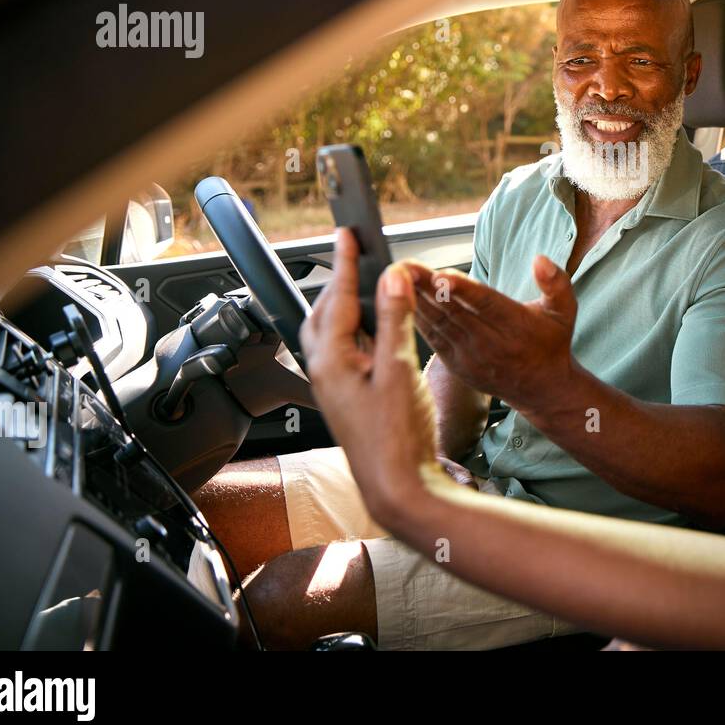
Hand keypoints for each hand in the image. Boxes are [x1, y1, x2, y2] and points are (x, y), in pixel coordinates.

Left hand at [300, 229, 445, 522]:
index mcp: (331, 361)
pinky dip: (357, 331)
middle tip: (356, 256)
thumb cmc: (396, 439)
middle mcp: (326, 372)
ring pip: (332, 334)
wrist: (398, 489)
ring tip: (367, 287)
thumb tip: (393, 279)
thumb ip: (396, 321)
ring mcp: (335, 388)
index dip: (345, 263)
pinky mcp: (349, 399)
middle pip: (325, 313)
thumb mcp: (400, 371)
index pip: (338, 298)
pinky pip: (345, 352)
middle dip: (340, 281)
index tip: (347, 234)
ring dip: (346, 306)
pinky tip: (377, 332)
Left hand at [407, 255, 577, 414]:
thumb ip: (556, 283)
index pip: (485, 304)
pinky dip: (415, 319)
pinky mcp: (457, 365)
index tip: (440, 273)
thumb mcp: (564, 311)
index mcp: (516, 325)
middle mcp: (490, 343)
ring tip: (396, 276)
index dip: (462, 288)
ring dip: (415, 299)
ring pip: (438, 323)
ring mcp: (471, 356)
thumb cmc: (551, 342)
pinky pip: (432, 339)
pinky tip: (400, 300)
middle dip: (426, 286)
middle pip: (454, 310)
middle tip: (404, 264)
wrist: (541, 388)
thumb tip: (540, 260)